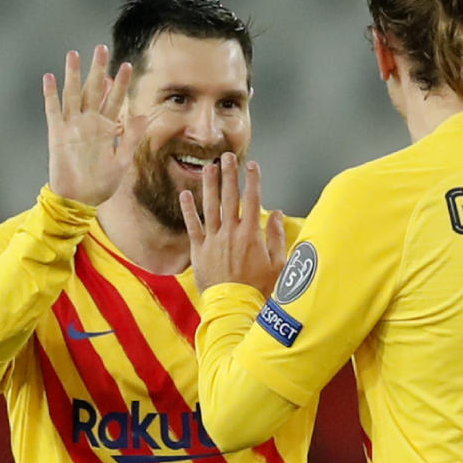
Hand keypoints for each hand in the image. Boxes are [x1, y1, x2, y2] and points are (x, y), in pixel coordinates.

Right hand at [43, 45, 132, 204]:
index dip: (120, 83)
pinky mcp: (56, 134)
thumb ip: (130, 138)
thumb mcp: (122, 161)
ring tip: (74, 54)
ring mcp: (72, 126)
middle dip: (97, 70)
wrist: (79, 199)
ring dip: (73, 75)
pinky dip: (51, 94)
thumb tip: (142, 116)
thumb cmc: (102, 184)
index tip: (127, 65)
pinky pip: (53, 110)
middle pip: (94, 90)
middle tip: (101, 48)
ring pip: (73, 95)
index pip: (115, 100)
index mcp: (107, 128)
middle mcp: (89, 123)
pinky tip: (50, 77)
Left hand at [179, 154, 285, 295]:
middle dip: (229, 174)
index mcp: (251, 233)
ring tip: (208, 167)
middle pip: (229, 197)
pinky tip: (185, 194)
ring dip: (209, 185)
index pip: (253, 200)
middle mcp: (231, 232)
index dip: (253, 180)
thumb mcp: (277, 263)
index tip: (252, 165)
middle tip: (227, 156)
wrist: (234, 306)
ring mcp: (213, 239)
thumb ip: (276, 237)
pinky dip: (188, 209)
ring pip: (210, 206)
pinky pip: (193, 225)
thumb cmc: (259, 288)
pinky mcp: (199, 250)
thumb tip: (276, 214)